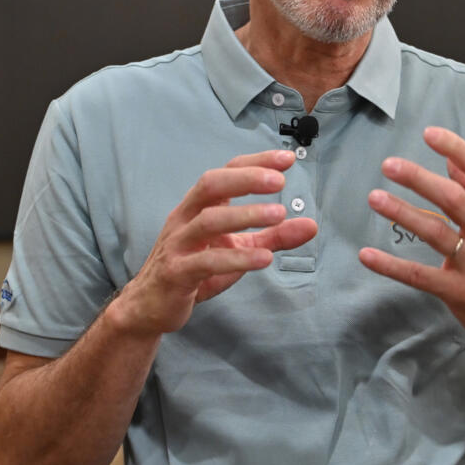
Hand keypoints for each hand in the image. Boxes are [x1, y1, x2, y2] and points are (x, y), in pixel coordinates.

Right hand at [114, 149, 317, 338]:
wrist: (151, 305)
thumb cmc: (196, 269)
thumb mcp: (240, 250)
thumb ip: (273, 236)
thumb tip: (312, 224)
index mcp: (200, 206)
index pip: (226, 173)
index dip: (255, 163)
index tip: (287, 159)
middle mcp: (185, 218)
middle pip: (211, 185)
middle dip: (245, 179)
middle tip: (279, 181)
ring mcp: (178, 244)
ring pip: (208, 220)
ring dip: (245, 215)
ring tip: (279, 214)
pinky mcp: (176, 273)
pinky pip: (206, 262)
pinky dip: (236, 259)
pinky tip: (263, 258)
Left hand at [359, 127, 464, 393]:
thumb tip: (452, 158)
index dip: (456, 148)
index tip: (428, 133)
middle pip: (454, 199)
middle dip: (420, 179)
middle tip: (389, 165)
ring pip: (436, 233)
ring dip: (403, 213)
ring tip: (374, 198)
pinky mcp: (458, 292)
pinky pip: (419, 276)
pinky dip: (391, 265)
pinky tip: (366, 255)